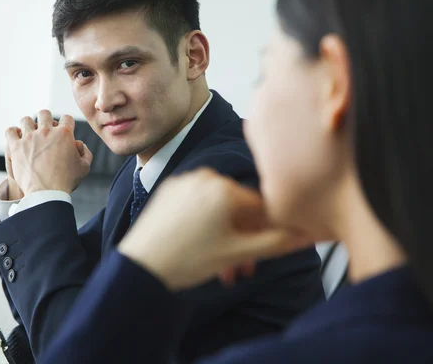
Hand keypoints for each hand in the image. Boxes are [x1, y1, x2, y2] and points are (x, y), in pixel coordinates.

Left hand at [6, 110, 92, 194]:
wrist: (47, 193)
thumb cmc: (66, 181)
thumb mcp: (84, 167)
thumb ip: (86, 153)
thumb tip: (79, 144)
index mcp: (64, 134)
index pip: (66, 118)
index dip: (67, 124)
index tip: (63, 131)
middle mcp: (46, 132)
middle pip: (45, 113)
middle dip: (46, 119)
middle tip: (45, 130)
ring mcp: (29, 138)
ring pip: (26, 120)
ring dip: (28, 125)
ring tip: (29, 134)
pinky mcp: (16, 147)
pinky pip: (10, 131)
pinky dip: (13, 133)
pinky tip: (16, 139)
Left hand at [118, 169, 312, 290]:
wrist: (140, 265)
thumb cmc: (185, 259)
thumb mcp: (237, 253)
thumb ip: (276, 242)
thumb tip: (307, 235)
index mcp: (225, 188)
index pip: (261, 207)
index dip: (267, 232)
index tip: (262, 253)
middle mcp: (206, 178)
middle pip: (238, 209)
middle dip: (243, 241)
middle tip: (241, 269)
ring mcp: (185, 182)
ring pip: (218, 209)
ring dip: (225, 236)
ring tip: (221, 267)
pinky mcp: (169, 190)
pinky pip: (197, 204)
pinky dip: (205, 224)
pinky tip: (201, 247)